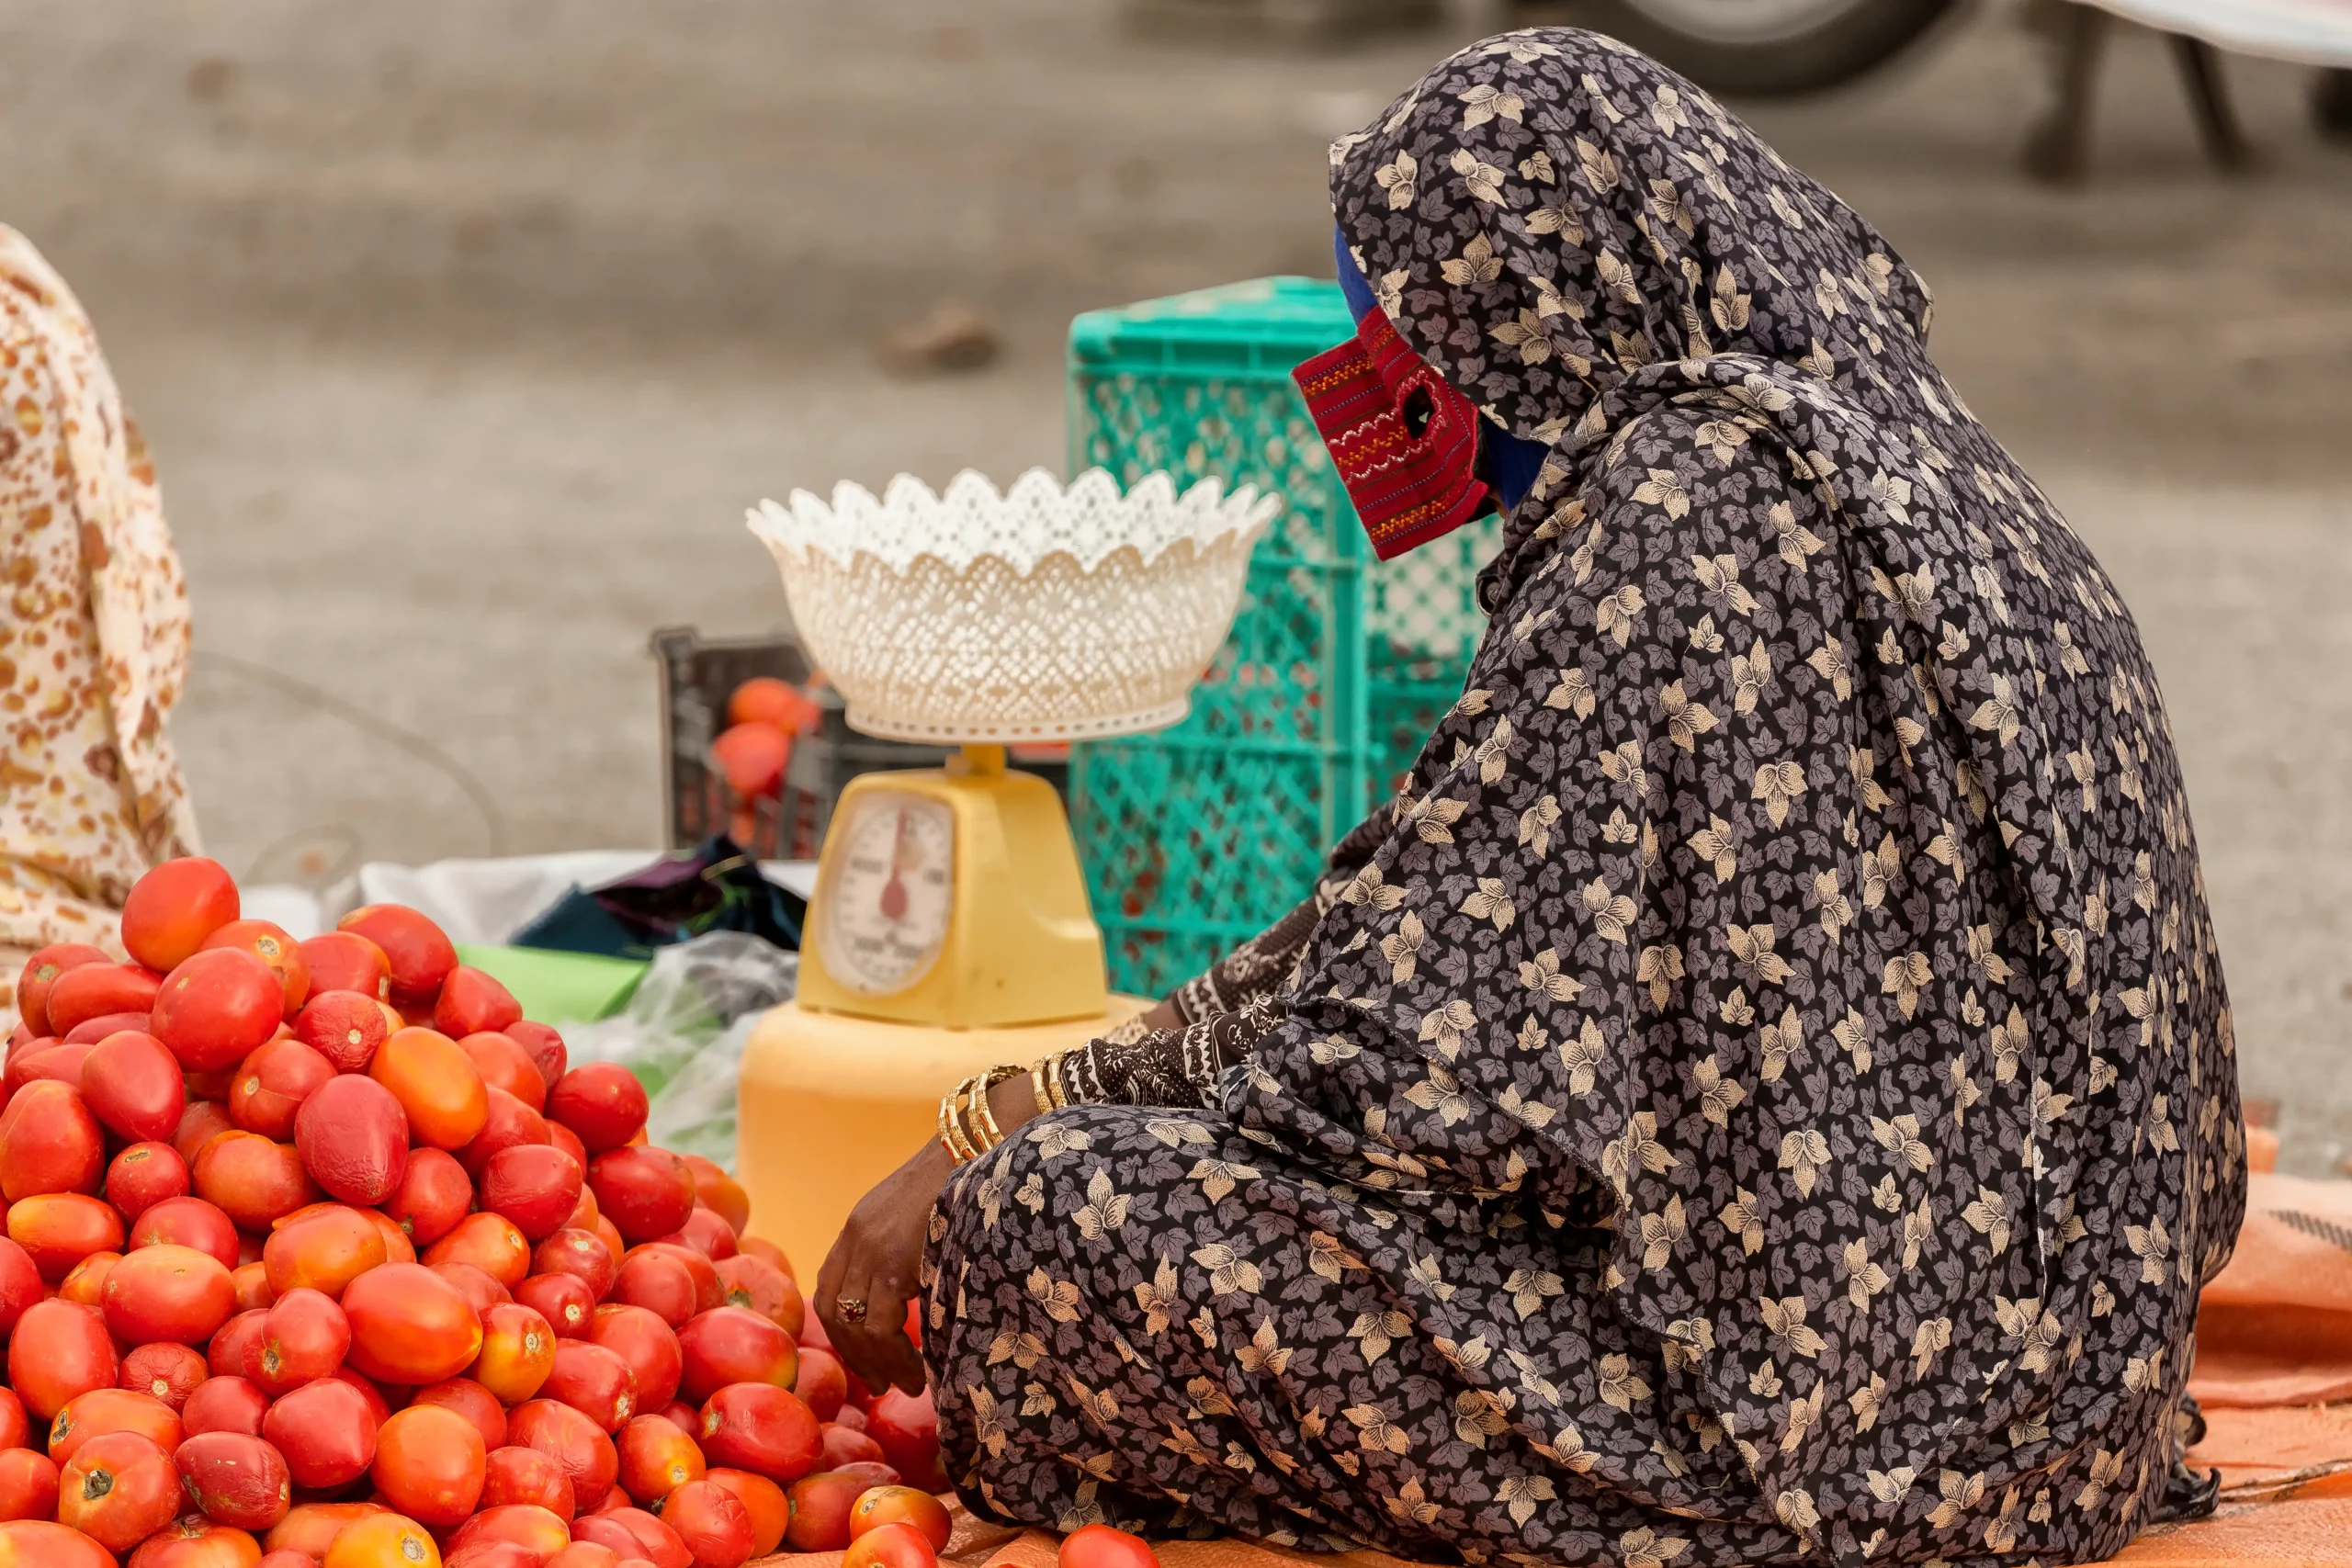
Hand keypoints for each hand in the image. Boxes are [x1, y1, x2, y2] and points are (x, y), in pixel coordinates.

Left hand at [815, 1139, 950, 1395]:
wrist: (978, 1143)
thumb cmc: (967, 1179)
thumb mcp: (922, 1216)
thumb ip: (907, 1250)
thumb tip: (919, 1300)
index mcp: (859, 1226)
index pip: (829, 1287)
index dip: (840, 1329)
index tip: (864, 1358)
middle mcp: (856, 1238)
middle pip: (832, 1310)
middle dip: (854, 1355)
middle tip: (879, 1384)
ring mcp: (870, 1250)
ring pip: (856, 1326)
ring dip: (879, 1364)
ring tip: (908, 1384)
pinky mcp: (892, 1262)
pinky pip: (880, 1326)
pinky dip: (896, 1356)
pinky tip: (918, 1368)